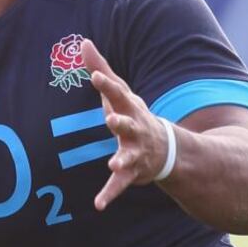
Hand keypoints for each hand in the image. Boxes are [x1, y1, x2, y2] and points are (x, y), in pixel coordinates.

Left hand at [81, 39, 168, 210]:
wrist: (165, 148)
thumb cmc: (133, 114)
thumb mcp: (120, 91)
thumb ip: (100, 67)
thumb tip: (83, 41)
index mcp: (129, 108)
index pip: (117, 94)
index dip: (106, 85)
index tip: (96, 75)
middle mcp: (134, 129)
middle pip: (126, 123)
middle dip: (120, 122)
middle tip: (110, 119)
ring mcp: (135, 151)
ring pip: (128, 155)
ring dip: (121, 159)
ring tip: (113, 162)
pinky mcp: (131, 172)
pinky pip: (119, 184)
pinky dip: (110, 194)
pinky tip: (99, 205)